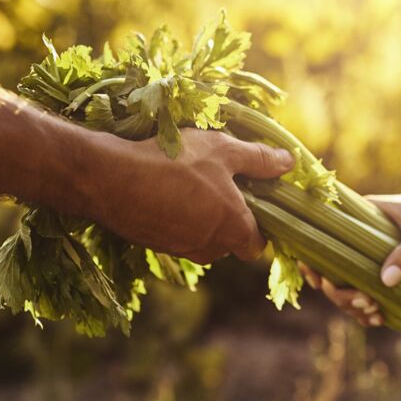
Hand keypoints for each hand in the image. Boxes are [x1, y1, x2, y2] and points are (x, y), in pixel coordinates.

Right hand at [83, 128, 294, 263]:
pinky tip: (164, 189)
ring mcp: (180, 250)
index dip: (258, 224)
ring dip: (201, 216)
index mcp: (233, 230)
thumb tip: (290, 163)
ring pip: (202, 238)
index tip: (251, 199)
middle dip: (228, 217)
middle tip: (217, 181)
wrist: (110, 179)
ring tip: (187, 180)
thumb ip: (259, 159)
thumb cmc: (173, 162)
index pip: (257, 244)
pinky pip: (176, 234)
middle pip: (230, 241)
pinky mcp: (155, 246)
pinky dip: (176, 217)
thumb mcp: (223, 150)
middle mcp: (209, 249)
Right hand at [302, 191, 400, 324]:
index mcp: (358, 217)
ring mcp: (371, 258)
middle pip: (332, 271)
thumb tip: (385, 282)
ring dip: (352, 305)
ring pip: (347, 287)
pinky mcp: (386, 273)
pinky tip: (379, 319)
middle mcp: (358, 239)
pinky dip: (367, 310)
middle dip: (340, 293)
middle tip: (364, 303)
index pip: (322, 239)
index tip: (320, 283)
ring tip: (374, 314)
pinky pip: (367, 294)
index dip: (313, 262)